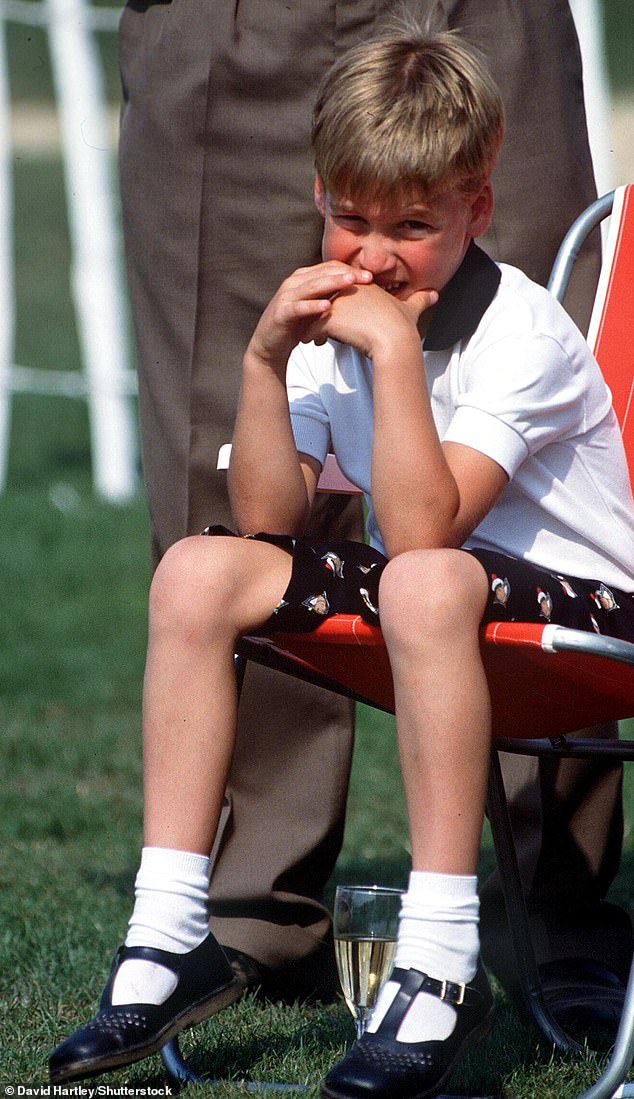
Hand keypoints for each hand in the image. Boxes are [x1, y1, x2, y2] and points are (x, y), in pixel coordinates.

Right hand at [247, 261, 372, 373]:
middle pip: (323, 273)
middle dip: (347, 274)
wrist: (270, 345)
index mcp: (303, 278)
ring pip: (312, 286)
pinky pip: (298, 307)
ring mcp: (286, 296)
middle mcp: (294, 282)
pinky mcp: (281, 313)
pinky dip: (312, 306)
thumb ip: (332, 299)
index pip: (330, 268)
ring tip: (350, 282)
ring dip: (332, 283)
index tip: (371, 277)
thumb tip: (360, 298)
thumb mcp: (316, 310)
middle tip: (368, 277)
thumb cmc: (296, 326)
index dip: (351, 270)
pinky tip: (327, 306)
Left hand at [305, 282, 438, 359]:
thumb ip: (421, 300)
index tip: (336, 317)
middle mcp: (347, 288)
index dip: (336, 304)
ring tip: (308, 337)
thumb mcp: (411, 310)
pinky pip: (311, 326)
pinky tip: (311, 345)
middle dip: (317, 312)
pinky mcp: (329, 318)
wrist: (395, 342)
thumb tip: (436, 294)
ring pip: (314, 311)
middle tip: (313, 326)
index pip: (341, 290)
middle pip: (323, 298)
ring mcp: (336, 302)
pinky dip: (309, 335)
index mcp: (362, 284)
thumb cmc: (403, 328)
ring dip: (309, 324)